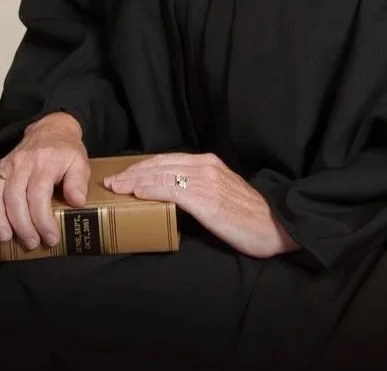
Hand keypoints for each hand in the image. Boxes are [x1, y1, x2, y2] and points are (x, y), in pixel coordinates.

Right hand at [0, 112, 89, 250]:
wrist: (50, 129)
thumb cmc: (65, 151)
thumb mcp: (79, 162)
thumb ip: (78, 182)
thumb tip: (77, 203)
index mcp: (44, 163)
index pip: (39, 196)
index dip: (42, 220)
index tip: (50, 238)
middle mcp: (21, 164)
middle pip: (14, 198)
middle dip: (21, 225)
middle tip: (31, 242)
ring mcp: (6, 166)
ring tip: (5, 238)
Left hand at [103, 152, 298, 259]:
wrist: (274, 226)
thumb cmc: (247, 215)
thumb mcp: (222, 193)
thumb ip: (200, 188)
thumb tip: (174, 197)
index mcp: (209, 163)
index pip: (167, 160)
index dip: (142, 167)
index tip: (124, 175)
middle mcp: (205, 166)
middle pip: (160, 164)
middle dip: (133, 172)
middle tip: (112, 181)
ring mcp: (206, 181)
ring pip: (162, 174)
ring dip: (135, 180)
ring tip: (117, 187)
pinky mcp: (206, 199)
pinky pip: (172, 190)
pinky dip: (152, 188)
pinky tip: (137, 192)